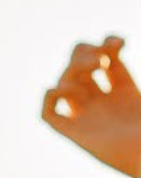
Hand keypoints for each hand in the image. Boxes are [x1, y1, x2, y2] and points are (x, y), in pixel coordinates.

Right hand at [42, 35, 140, 177]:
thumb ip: (129, 77)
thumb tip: (117, 51)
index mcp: (128, 94)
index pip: (109, 60)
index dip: (109, 45)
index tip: (119, 43)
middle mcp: (104, 103)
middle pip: (81, 67)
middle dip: (85, 54)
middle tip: (100, 60)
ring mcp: (88, 118)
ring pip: (65, 84)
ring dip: (73, 71)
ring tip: (92, 72)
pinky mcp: (75, 134)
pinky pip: (49, 114)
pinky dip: (50, 99)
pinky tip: (62, 91)